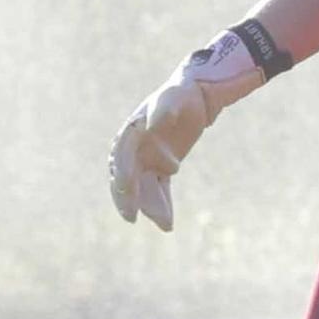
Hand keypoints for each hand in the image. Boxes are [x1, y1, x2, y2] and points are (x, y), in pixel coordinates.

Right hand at [109, 22, 287, 230]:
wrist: (195, 97)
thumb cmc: (181, 95)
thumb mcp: (173, 98)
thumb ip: (163, 109)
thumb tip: (154, 123)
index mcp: (131, 132)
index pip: (123, 157)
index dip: (123, 174)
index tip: (127, 191)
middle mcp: (135, 149)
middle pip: (128, 178)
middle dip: (129, 199)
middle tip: (133, 218)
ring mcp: (147, 159)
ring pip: (144, 188)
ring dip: (151, 206)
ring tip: (165, 224)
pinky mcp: (161, 168)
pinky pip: (159, 190)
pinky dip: (162, 204)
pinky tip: (168, 223)